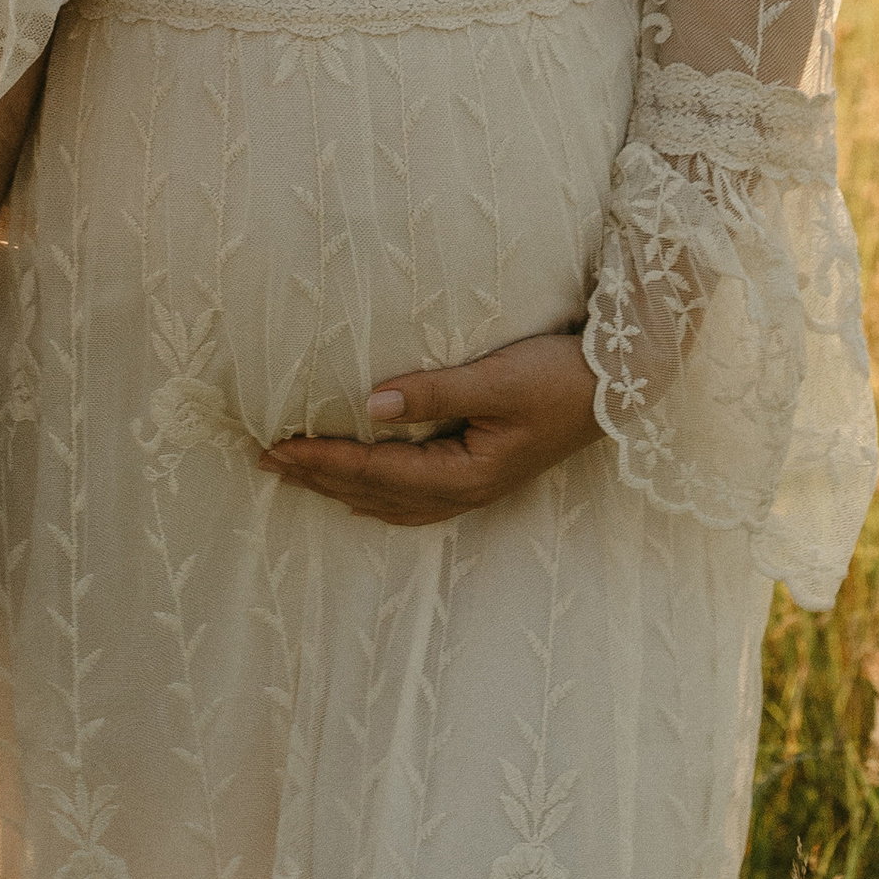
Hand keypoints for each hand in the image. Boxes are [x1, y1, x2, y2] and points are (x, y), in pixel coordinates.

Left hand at [258, 332, 600, 527]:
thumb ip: (433, 392)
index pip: (376, 470)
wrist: (614, 389)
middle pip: (375, 493)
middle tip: (265, 460)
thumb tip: (369, 402)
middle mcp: (464, 492)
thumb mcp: (495, 379)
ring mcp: (473, 488)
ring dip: (341, 487)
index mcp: (464, 474)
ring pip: (390, 500)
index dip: (324, 459)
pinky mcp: (479, 474)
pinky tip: (360, 493)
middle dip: (319, 476)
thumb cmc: (556, 378)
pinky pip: (413, 498)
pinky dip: (376, 494)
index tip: (278, 446)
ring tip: (297, 474)